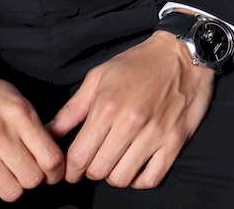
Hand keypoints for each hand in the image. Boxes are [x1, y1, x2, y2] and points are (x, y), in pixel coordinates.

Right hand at [0, 37, 63, 205]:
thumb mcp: (11, 95)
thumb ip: (31, 122)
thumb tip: (48, 146)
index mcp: (18, 115)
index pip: (51, 158)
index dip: (55, 171)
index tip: (51, 173)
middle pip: (33, 179)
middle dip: (33, 178)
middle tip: (24, 172)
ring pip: (11, 193)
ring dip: (11, 186)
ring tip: (3, 174)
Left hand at [48, 31, 214, 188]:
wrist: (184, 53)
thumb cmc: (139, 63)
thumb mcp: (99, 77)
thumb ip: (73, 109)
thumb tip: (49, 132)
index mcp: (107, 106)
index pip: (78, 156)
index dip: (70, 169)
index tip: (72, 169)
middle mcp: (130, 123)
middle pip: (98, 170)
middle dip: (90, 171)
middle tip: (95, 161)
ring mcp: (154, 134)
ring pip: (122, 179)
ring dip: (114, 175)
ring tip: (116, 162)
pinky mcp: (175, 141)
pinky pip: (151, 179)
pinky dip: (139, 180)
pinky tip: (136, 167)